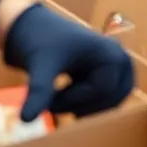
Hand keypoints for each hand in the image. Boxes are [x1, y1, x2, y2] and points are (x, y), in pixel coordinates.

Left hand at [4, 3, 133, 121]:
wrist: (32, 27)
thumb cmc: (39, 40)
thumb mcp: (40, 65)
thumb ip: (39, 91)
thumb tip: (26, 119)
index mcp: (111, 53)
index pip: (102, 90)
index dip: (75, 101)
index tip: (49, 104)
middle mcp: (120, 60)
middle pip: (110, 100)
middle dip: (81, 107)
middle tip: (53, 104)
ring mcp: (117, 68)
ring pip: (108, 104)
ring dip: (83, 107)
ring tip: (57, 99)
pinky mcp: (109, 75)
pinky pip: (104, 101)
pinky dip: (84, 104)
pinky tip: (63, 96)